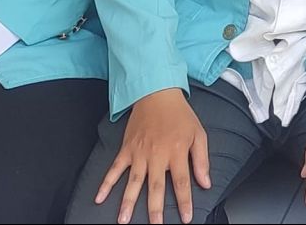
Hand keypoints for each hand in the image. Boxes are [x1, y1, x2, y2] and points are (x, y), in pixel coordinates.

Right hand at [94, 88, 211, 224]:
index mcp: (176, 151)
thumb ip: (201, 160)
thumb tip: (205, 183)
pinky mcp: (127, 149)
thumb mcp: (198, 134)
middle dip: (155, 209)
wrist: (157, 93)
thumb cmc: (179, 115)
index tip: (185, 218)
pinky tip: (99, 197)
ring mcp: (139, 153)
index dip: (184, 202)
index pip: (181, 182)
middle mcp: (157, 154)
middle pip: (156, 187)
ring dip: (128, 202)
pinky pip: (115, 169)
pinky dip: (106, 183)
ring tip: (123, 220)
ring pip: (133, 182)